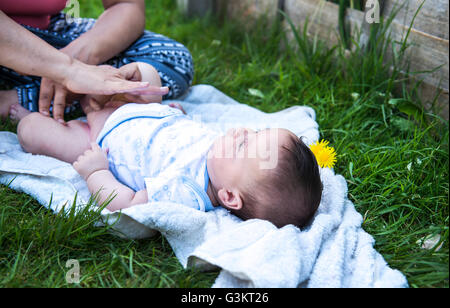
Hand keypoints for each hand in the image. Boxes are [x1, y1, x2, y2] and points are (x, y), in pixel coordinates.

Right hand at [39, 61, 168, 122]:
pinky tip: (144, 85)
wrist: (68, 71)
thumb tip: (98, 109)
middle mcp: (117, 81)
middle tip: (168, 90)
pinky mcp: (107, 84)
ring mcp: (113, 81)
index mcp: (115, 83)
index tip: (156, 96)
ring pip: (135, 85)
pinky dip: (135, 86)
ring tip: (163, 90)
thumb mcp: (91, 92)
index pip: (133, 90)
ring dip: (149, 88)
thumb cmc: (78, 82)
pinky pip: (124, 86)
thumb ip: (97, 101)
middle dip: (154, 89)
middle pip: (139, 86)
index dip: (145, 93)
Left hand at [73, 142, 109, 180]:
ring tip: (87, 167)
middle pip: (86, 152)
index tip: (93, 151)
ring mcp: (83, 160)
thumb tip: (106, 148)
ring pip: (80, 157)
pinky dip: (77, 166)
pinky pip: (75, 163)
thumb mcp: (105, 160)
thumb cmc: (102, 169)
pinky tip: (83, 170)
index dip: (93, 146)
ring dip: (82, 161)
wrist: (98, 179)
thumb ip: (104, 153)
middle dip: (88, 156)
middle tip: (91, 163)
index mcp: (98, 152)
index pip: (93, 144)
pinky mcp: (78, 166)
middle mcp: (90, 155)